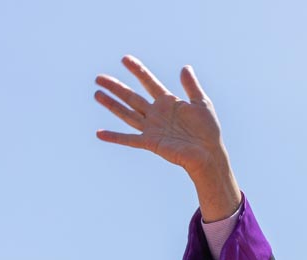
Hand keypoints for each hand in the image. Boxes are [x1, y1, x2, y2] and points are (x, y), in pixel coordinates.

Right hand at [94, 55, 240, 220]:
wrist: (209, 154)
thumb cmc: (208, 131)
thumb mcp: (202, 103)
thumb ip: (191, 86)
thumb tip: (185, 67)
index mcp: (168, 102)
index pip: (149, 82)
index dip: (137, 71)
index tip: (125, 59)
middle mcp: (156, 114)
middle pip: (131, 97)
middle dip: (116, 87)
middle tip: (99, 77)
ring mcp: (152, 128)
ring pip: (127, 113)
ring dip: (112, 104)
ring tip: (97, 94)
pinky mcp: (150, 143)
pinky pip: (129, 139)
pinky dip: (114, 136)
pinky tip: (99, 133)